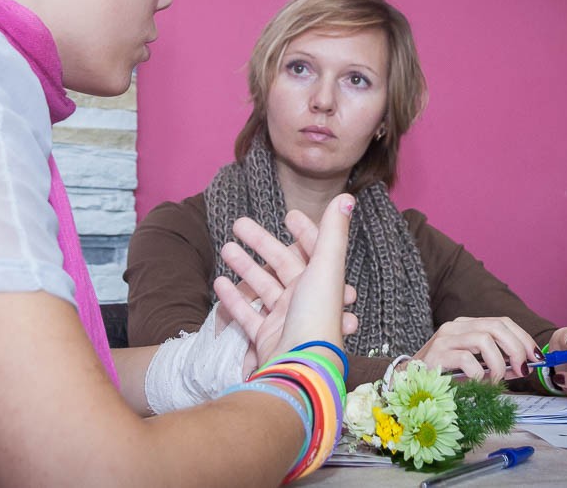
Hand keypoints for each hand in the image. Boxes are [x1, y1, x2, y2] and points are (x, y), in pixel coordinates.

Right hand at [215, 208, 357, 333]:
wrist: (298, 368)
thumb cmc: (316, 316)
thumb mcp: (327, 267)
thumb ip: (334, 232)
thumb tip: (347, 197)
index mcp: (324, 283)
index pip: (316, 250)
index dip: (305, 231)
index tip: (289, 214)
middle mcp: (307, 300)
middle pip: (282, 265)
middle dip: (261, 243)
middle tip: (238, 223)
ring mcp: (286, 320)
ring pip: (263, 287)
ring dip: (244, 267)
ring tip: (224, 248)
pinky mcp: (268, 338)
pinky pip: (249, 313)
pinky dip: (235, 298)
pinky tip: (219, 283)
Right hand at [412, 316, 542, 381]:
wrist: (407, 381)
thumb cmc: (443, 375)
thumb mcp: (473, 366)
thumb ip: (495, 363)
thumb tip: (523, 366)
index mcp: (467, 325)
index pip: (502, 322)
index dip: (523, 338)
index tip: (536, 358)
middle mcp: (456, 326)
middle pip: (497, 326)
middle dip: (516, 348)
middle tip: (522, 370)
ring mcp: (445, 338)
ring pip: (485, 339)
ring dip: (498, 364)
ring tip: (496, 380)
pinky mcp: (437, 354)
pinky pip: (468, 360)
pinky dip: (480, 375)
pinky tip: (478, 385)